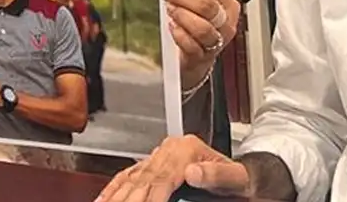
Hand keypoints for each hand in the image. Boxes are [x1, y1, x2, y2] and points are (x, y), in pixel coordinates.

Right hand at [95, 139, 294, 201]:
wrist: (244, 174)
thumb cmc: (241, 178)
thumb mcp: (237, 178)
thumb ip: (217, 173)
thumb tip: (193, 171)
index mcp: (188, 150)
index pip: (162, 179)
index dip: (150, 199)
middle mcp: (171, 150)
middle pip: (142, 180)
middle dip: (127, 200)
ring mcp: (160, 156)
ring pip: (131, 179)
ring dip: (115, 196)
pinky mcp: (154, 164)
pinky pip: (128, 176)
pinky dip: (113, 189)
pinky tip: (103, 200)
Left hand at [162, 0, 240, 91]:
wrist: (196, 59)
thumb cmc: (199, 28)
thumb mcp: (199, 6)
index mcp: (228, 6)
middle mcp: (226, 24)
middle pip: (207, 5)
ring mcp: (216, 42)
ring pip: (202, 27)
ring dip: (182, 15)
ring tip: (170, 10)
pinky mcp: (202, 57)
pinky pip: (191, 45)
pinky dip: (179, 34)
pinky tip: (172, 27)